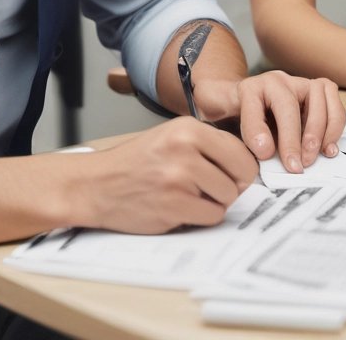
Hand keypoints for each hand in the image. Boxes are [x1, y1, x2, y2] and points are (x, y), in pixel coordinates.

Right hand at [75, 117, 257, 233]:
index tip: (233, 174)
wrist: (97, 184)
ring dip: (214, 203)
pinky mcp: (173, 206)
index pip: (241, 150)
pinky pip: (211, 216)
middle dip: (231, 186)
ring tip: (190, 196)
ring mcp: (179, 178)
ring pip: (227, 198)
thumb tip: (248, 164)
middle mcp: (186, 148)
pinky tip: (180, 208)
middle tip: (211, 188)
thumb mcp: (171, 136)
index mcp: (188, 128)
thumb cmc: (137, 162)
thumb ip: (207, 144)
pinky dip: (201, 217)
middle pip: (240, 175)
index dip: (242, 167)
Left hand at [195, 70, 345, 171]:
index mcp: (249, 87)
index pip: (254, 106)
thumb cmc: (233, 115)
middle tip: (295, 167)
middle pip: (289, 103)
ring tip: (311, 158)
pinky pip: (334, 102)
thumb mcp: (221, 121)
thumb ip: (239, 134)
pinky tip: (327, 149)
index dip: (259, 132)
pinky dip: (335, 126)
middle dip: (294, 138)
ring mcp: (299, 83)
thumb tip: (266, 150)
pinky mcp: (317, 92)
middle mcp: (276, 80)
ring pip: (318, 96)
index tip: (264, 156)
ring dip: (320, 131)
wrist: (240, 100)